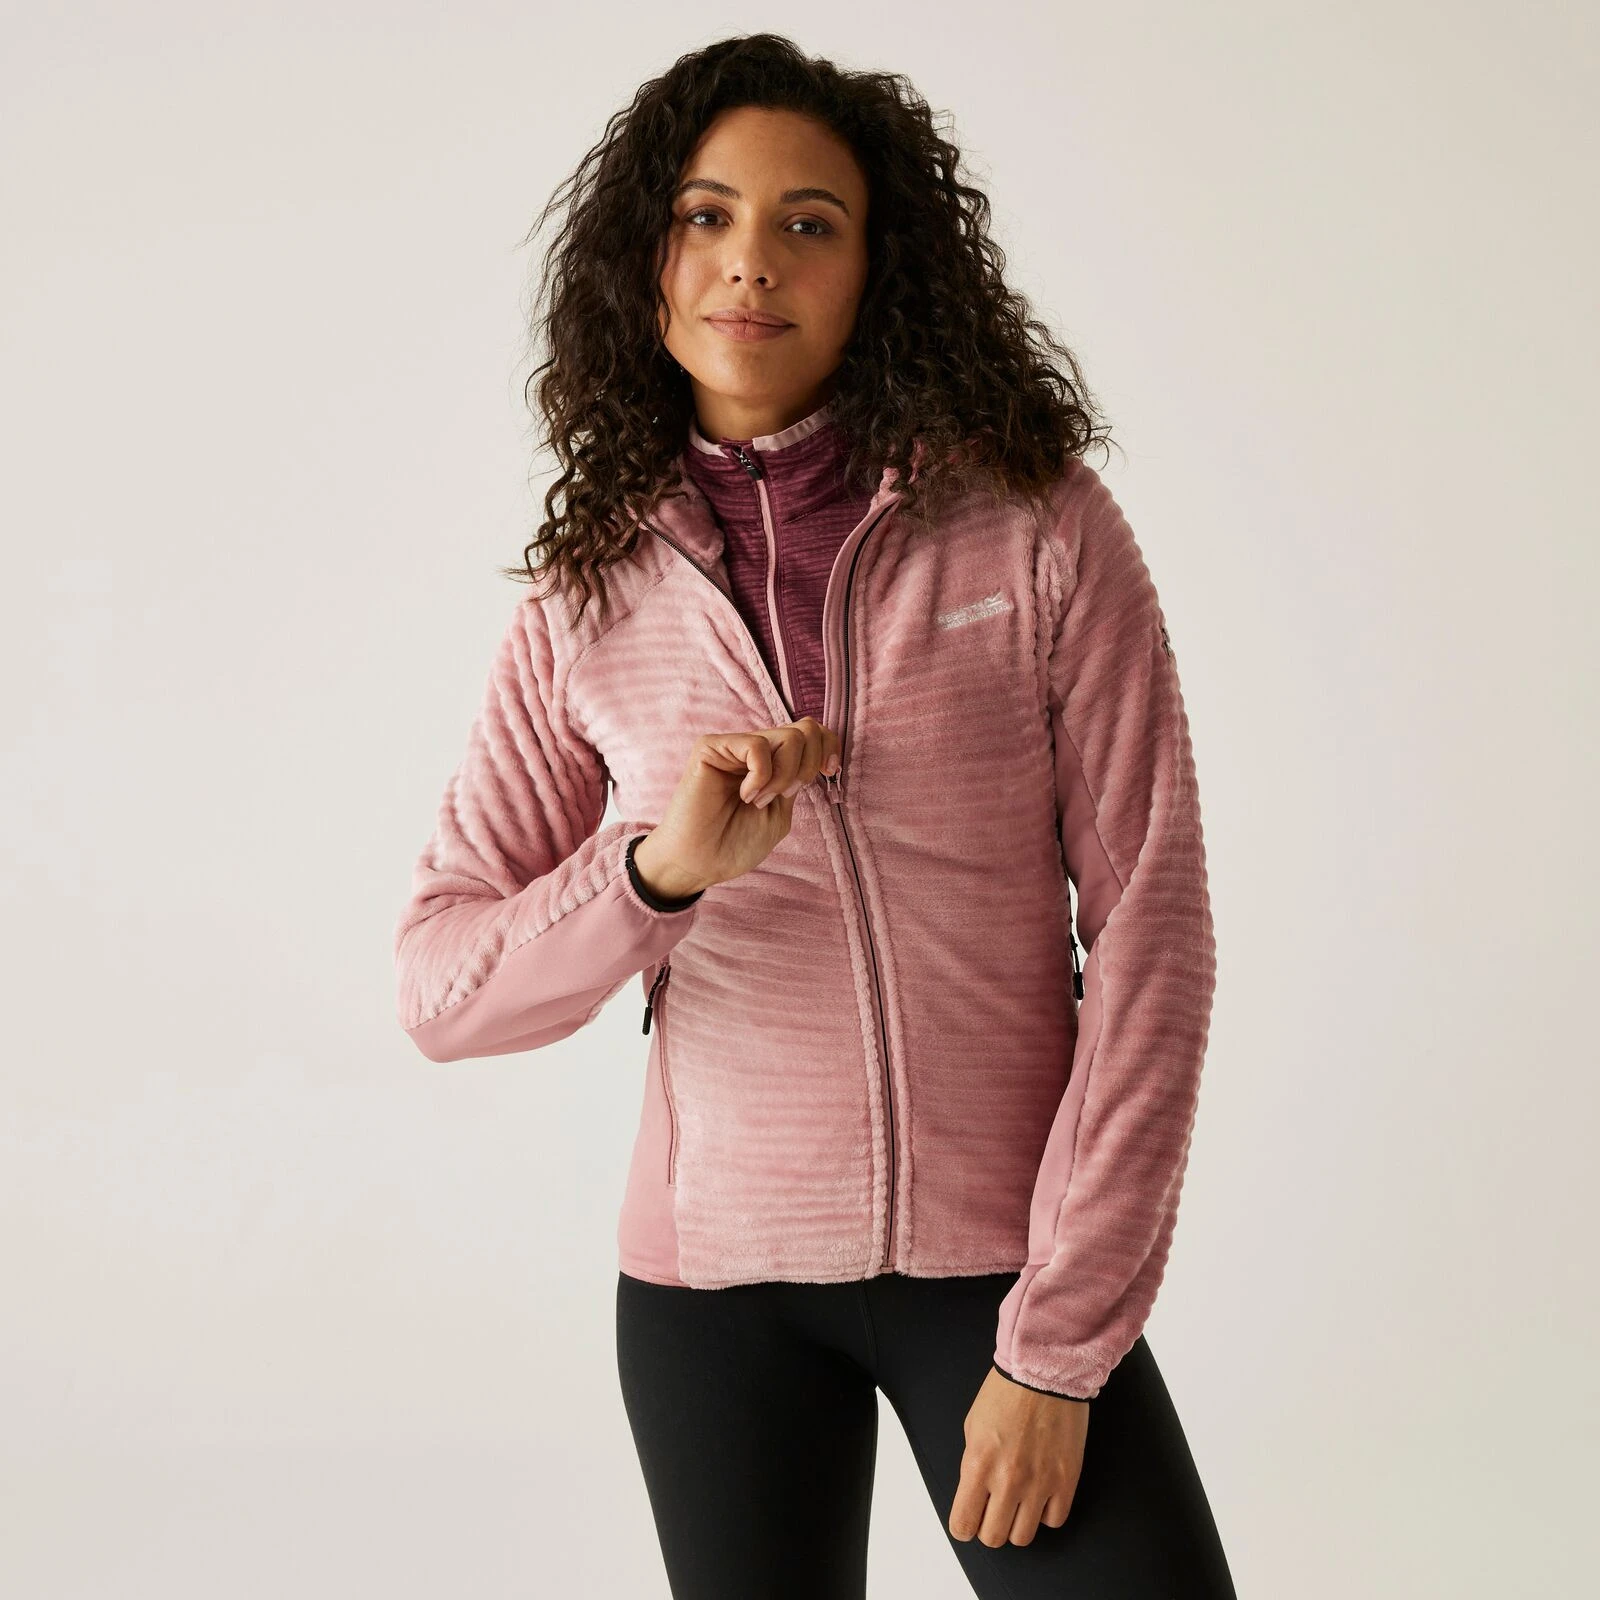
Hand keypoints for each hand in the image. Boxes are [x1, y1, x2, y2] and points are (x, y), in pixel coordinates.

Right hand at [633, 717, 841, 898]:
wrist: (701, 863)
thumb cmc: (735, 844)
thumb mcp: (780, 813)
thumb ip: (796, 780)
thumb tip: (813, 746)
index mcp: (773, 763)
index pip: (812, 732)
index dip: (829, 745)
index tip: (830, 772)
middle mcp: (755, 750)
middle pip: (805, 730)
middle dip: (807, 767)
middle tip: (782, 795)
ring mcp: (733, 747)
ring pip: (788, 736)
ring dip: (784, 776)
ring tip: (759, 801)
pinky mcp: (711, 747)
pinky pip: (757, 746)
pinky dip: (761, 776)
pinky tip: (745, 795)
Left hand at [948, 1366, 1088, 1546]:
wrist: (1043, 1371)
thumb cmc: (1006, 1393)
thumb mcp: (973, 1426)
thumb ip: (972, 1465)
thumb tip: (975, 1494)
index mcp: (978, 1465)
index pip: (963, 1525)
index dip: (964, 1526)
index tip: (968, 1520)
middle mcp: (1007, 1481)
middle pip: (994, 1537)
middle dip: (989, 1527)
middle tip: (994, 1510)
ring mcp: (1039, 1483)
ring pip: (1024, 1537)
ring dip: (1018, 1523)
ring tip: (1019, 1503)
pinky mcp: (1066, 1481)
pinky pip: (1055, 1521)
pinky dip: (1046, 1513)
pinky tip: (1042, 1494)